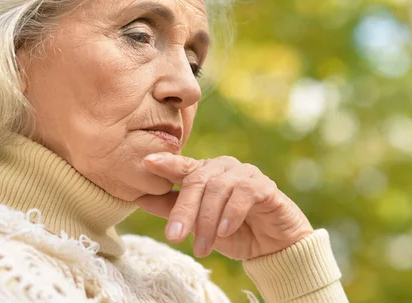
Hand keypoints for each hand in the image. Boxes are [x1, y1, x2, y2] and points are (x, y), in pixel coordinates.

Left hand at [135, 153, 312, 259]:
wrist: (272, 247)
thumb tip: (139, 198)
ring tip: (202, 248)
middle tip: (173, 236)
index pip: (182, 166)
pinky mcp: (264, 186)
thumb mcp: (197, 224)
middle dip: (184, 210)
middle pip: (197, 181)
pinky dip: (232, 213)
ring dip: (208, 222)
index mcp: (205, 172)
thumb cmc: (232, 231)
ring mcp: (244, 173)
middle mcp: (223, 167)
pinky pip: (244, 194)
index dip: (166, 163)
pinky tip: (225, 231)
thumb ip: (172, 209)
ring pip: (218, 190)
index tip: (147, 163)